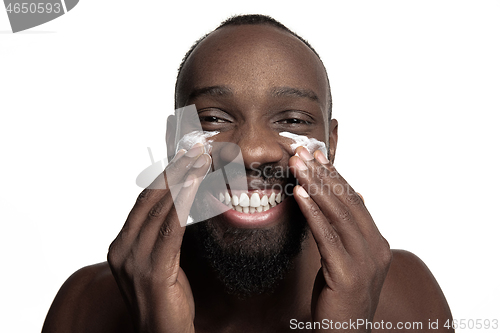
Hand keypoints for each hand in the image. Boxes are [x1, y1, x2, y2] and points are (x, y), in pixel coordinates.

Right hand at [107, 143, 210, 332]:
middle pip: (150, 199)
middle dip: (174, 171)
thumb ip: (162, 235)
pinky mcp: (153, 271)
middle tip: (195, 150)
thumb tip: (181, 206)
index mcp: (121, 245)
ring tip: (201, 160)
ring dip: (183, 180)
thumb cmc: (166, 299)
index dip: (164, 176)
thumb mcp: (159, 261)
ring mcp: (134, 260)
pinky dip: (184, 201)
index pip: (143, 202)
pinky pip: (171, 228)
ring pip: (161, 208)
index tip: (183, 157)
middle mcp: (122, 249)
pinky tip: (196, 184)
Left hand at [289, 146, 391, 332]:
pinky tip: (300, 195)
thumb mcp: (346, 258)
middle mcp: (375, 247)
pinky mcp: (347, 275)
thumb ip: (347, 230)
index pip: (354, 200)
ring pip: (339, 214)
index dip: (334, 175)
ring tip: (298, 166)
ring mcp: (365, 261)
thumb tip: (349, 197)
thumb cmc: (340, 297)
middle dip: (323, 174)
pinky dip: (313, 213)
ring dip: (316, 186)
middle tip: (302, 152)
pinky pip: (328, 236)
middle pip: (347, 202)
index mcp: (376, 242)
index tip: (316, 155)